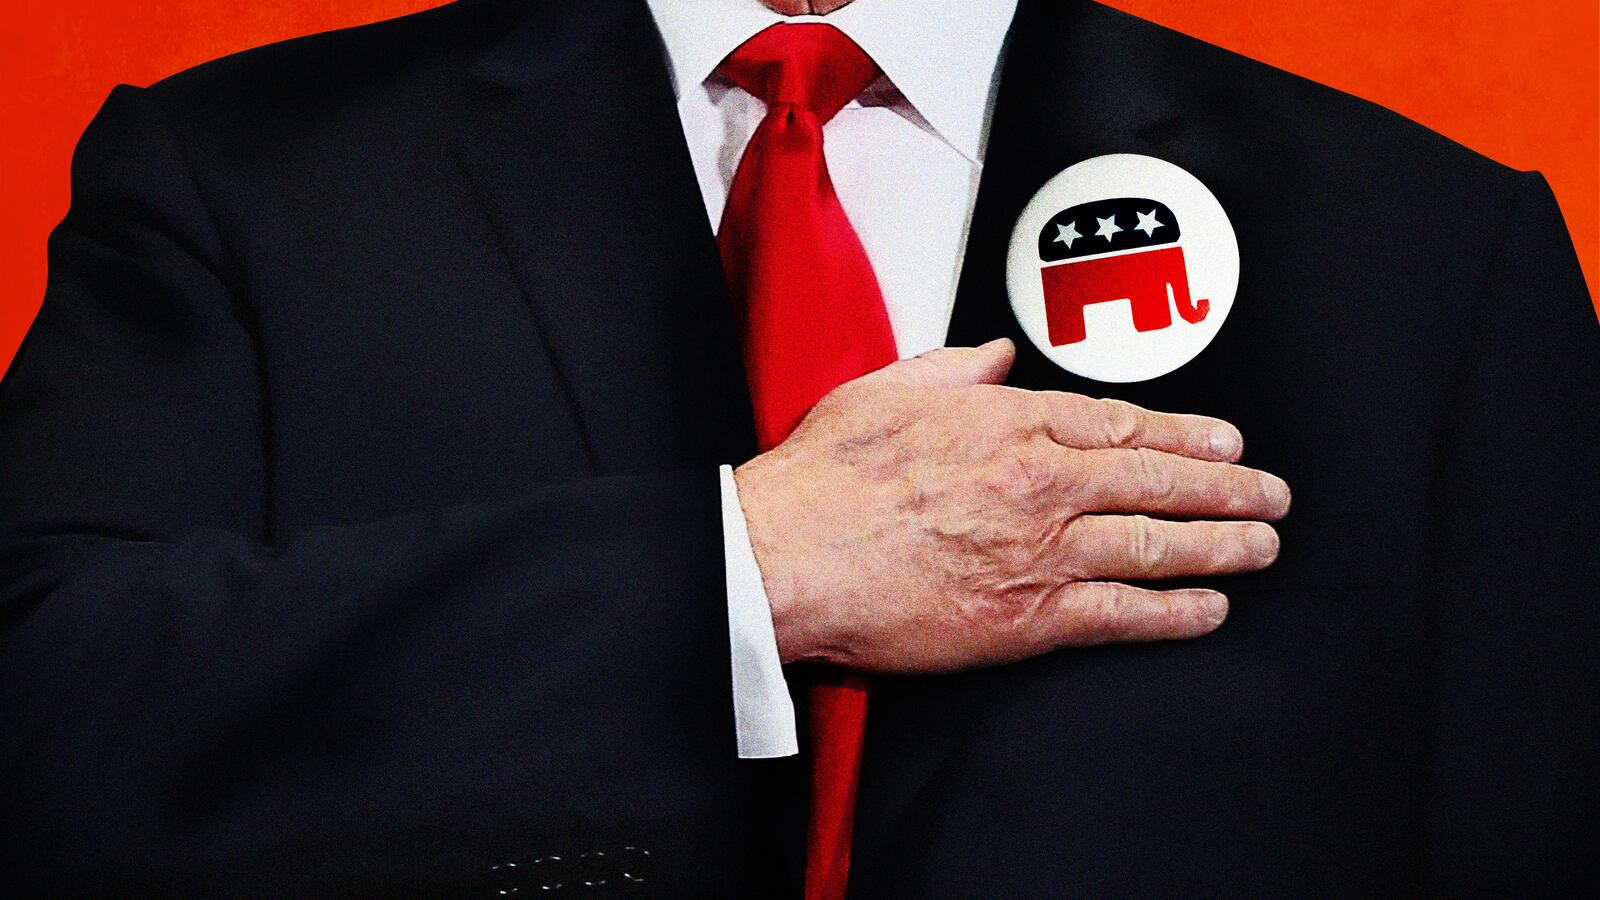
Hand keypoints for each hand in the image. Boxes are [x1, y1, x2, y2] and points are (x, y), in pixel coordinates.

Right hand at [733, 338, 1290, 673]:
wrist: (786, 557)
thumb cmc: (824, 478)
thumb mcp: (885, 388)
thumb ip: (955, 367)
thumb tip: (998, 355)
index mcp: (1008, 422)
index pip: (1120, 423)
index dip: (1185, 432)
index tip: (1224, 440)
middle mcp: (1039, 482)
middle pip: (1157, 479)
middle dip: (1227, 487)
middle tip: (1270, 493)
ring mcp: (1040, 550)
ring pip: (1155, 542)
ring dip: (1221, 544)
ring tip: (1263, 544)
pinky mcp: (1027, 616)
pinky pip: (1121, 613)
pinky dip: (1174, 612)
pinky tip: (1210, 609)